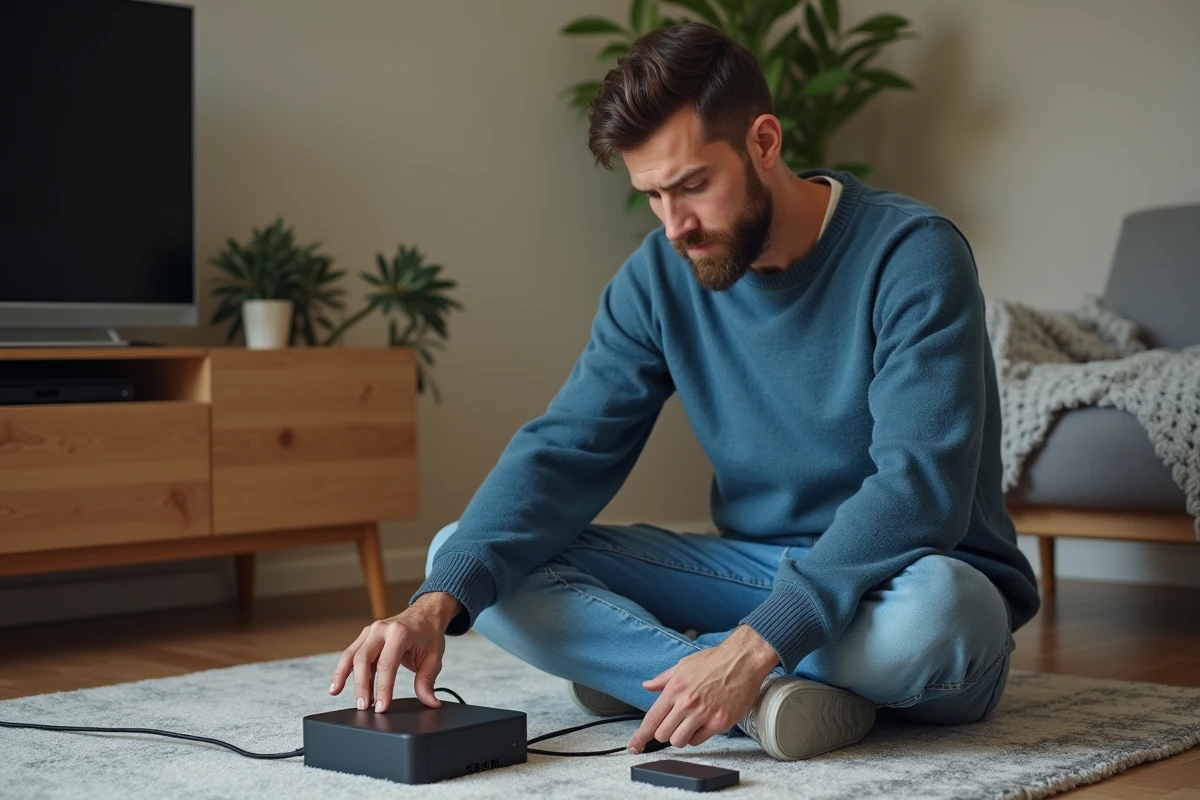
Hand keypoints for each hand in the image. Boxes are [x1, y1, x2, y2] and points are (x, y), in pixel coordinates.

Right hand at [328, 592, 461, 712]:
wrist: (425, 614)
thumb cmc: (429, 635)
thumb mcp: (434, 658)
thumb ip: (427, 682)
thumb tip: (430, 703)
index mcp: (400, 633)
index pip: (387, 664)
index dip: (383, 688)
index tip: (381, 707)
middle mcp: (382, 629)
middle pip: (363, 659)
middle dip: (361, 685)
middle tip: (363, 707)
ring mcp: (371, 630)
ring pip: (351, 655)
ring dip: (344, 676)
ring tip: (337, 694)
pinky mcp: (365, 636)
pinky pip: (351, 653)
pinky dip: (343, 669)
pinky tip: (337, 685)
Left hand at [628, 625, 779, 752]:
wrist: (743, 660)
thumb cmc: (715, 661)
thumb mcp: (684, 665)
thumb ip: (663, 679)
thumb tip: (647, 686)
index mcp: (675, 689)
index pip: (651, 719)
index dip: (640, 736)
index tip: (634, 746)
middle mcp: (687, 703)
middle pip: (663, 734)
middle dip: (665, 733)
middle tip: (673, 725)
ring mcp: (703, 714)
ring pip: (679, 741)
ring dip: (681, 737)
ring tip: (689, 724)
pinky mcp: (719, 722)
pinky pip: (699, 740)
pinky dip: (698, 736)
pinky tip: (703, 723)